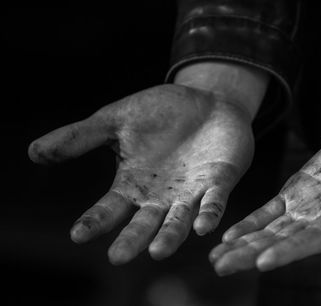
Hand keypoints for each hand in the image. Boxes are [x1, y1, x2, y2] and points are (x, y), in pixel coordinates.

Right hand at [28, 64, 264, 263]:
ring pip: (179, 221)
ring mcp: (191, 192)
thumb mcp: (116, 120)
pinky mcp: (219, 182)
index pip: (109, 208)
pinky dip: (209, 214)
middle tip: (118, 257)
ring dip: (170, 236)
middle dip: (132, 239)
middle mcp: (161, 196)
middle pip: (144, 223)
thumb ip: (81, 137)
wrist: (206, 101)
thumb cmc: (160, 113)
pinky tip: (203, 227)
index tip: (78, 235)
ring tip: (158, 251)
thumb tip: (33, 152)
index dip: (95, 221)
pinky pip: (214, 203)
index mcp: (133, 184)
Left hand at [210, 95, 320, 274]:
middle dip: (254, 254)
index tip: (263, 261)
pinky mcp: (299, 190)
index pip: (318, 235)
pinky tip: (229, 235)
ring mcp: (310, 205)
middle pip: (286, 240)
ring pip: (273, 230)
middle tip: (222, 267)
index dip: (292, 249)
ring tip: (217, 260)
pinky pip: (271, 211)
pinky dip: (251, 223)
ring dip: (245, 245)